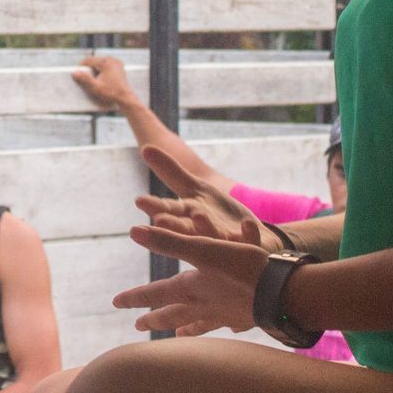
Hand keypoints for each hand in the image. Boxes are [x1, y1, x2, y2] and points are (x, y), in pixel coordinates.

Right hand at [70, 56, 136, 110]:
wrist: (125, 98)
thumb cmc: (111, 93)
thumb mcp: (96, 87)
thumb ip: (85, 79)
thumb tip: (75, 72)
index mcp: (106, 63)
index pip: (89, 60)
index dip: (81, 66)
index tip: (77, 72)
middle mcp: (112, 60)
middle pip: (95, 60)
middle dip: (89, 67)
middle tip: (84, 76)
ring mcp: (116, 62)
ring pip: (101, 62)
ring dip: (95, 68)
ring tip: (93, 78)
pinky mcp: (119, 66)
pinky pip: (107, 65)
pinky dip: (102, 69)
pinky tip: (101, 77)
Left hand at [113, 222, 270, 336]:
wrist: (282, 294)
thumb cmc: (242, 268)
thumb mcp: (202, 248)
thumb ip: (168, 241)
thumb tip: (133, 231)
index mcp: (191, 289)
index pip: (155, 294)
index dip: (134, 297)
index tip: (116, 302)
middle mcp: (205, 306)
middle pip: (174, 314)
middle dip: (156, 319)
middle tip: (139, 327)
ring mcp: (227, 315)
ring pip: (201, 324)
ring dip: (188, 329)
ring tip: (179, 336)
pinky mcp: (248, 317)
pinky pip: (231, 325)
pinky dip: (226, 327)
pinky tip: (231, 328)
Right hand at [135, 147, 284, 253]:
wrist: (252, 240)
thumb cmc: (217, 216)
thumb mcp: (195, 190)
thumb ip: (171, 172)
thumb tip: (145, 147)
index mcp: (187, 217)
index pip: (168, 210)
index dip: (155, 206)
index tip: (140, 200)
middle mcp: (202, 232)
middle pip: (184, 228)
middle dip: (173, 225)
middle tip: (159, 219)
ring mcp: (225, 241)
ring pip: (213, 236)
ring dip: (206, 228)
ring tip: (199, 215)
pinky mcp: (248, 245)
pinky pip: (250, 240)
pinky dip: (248, 233)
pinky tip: (246, 224)